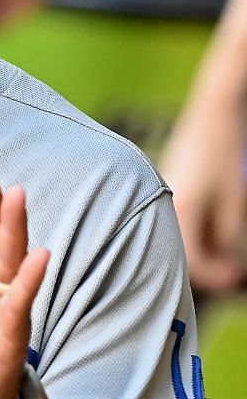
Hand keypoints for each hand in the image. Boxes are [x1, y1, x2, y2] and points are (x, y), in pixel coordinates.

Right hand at [161, 103, 246, 292]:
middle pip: (179, 254)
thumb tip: (225, 268)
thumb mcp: (233, 204)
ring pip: (177, 241)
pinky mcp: (168, 194)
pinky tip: (213, 236)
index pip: (191, 262)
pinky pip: (176, 225)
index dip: (214, 277)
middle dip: (206, 268)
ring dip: (201, 252)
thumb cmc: (224, 158)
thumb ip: (225, 239)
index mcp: (180, 214)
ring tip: (226, 255)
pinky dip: (195, 236)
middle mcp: (164, 210)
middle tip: (232, 273)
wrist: (211, 119)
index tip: (234, 280)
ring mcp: (164, 201)